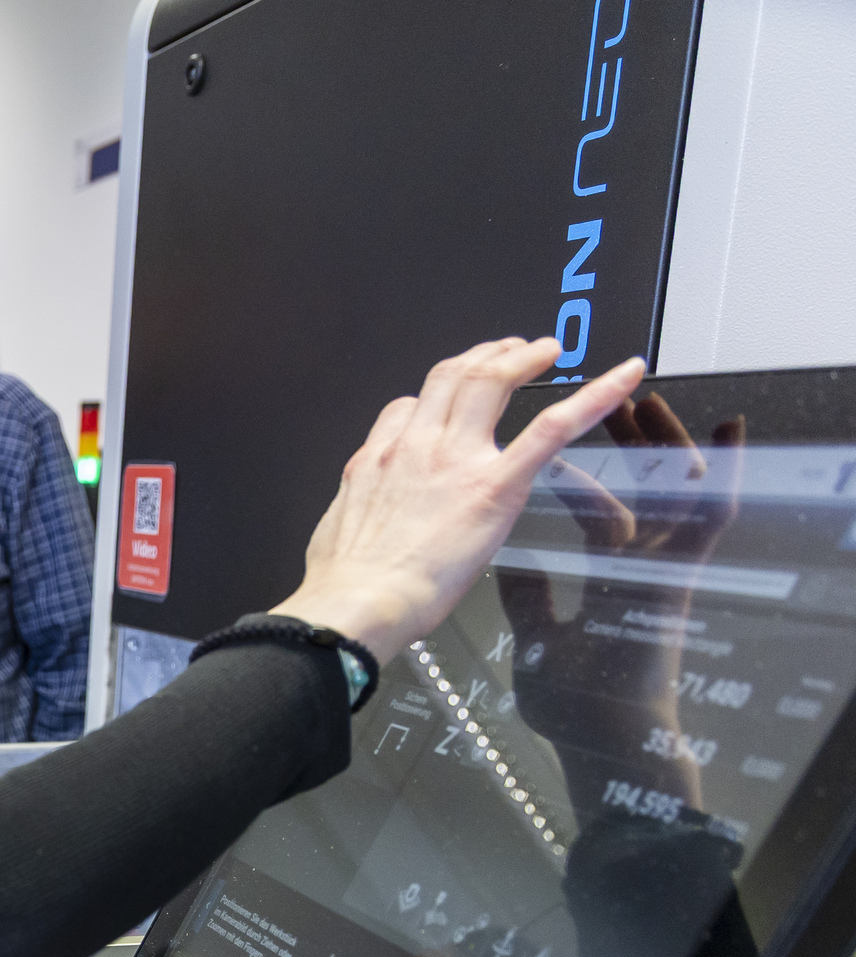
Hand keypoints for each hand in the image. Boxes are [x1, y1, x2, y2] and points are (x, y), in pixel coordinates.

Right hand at [272, 340, 646, 659]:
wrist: (357, 603)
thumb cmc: (347, 583)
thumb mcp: (338, 529)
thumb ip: (360, 506)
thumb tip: (364, 513)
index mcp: (379, 461)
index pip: (406, 407)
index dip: (433, 393)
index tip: (450, 392)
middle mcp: (417, 448)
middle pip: (452, 377)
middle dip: (485, 356)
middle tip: (511, 350)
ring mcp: (456, 461)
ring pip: (490, 383)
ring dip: (522, 357)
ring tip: (545, 350)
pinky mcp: (494, 486)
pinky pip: (550, 430)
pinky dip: (593, 396)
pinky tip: (622, 377)